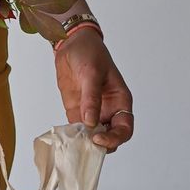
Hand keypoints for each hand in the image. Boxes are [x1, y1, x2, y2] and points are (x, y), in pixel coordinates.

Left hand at [54, 26, 133, 152]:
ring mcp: (91, 111)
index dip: (115, 138)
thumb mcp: (91, 73)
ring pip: (92, 136)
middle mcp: (108, 110)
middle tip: (85, 145)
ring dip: (84, 142)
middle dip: (100, 145)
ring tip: (73, 144)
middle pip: (109, 137)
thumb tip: (91, 122)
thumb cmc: (89, 53)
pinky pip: (76, 128)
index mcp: (120, 101)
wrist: (71, 44)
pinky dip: (72, 135)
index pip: (124, 128)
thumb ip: (91, 98)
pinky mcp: (75, 110)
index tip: (99, 139)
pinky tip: (65, 137)